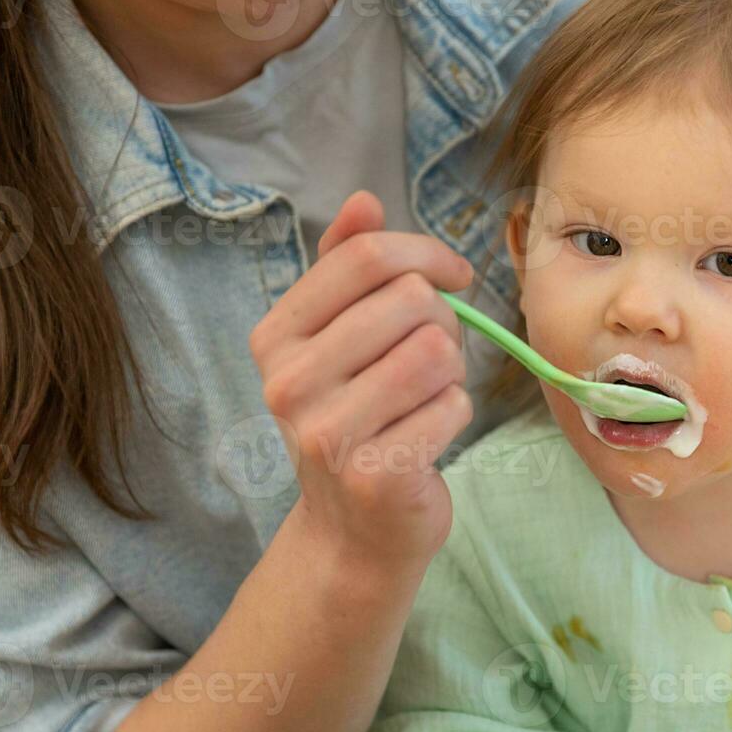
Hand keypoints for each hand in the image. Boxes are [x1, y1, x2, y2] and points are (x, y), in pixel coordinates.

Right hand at [249, 190, 474, 569]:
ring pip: (438, 352)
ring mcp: (329, 432)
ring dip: (450, 374)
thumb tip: (364, 199)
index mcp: (276, 337)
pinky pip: (453, 406)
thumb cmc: (357, 421)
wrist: (354, 532)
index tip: (454, 274)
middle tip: (430, 360)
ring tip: (423, 400)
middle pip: (412, 301)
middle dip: (443, 323)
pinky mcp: (376, 472)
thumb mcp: (336, 341)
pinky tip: (425, 438)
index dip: (427, 254)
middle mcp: (290, 382)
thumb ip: (345, 269)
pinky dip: (455, 416)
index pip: (365, 257)